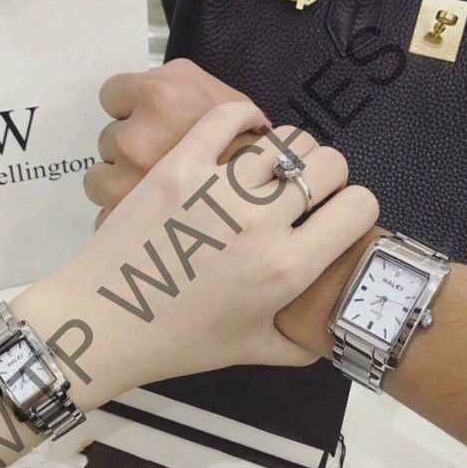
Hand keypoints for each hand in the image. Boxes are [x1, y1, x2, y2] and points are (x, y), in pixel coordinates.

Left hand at [61, 102, 377, 387]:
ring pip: (286, 139)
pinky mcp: (179, 164)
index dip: (356, 208)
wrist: (107, 320)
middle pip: (329, 164)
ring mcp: (218, 188)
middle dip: (328, 176)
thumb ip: (301, 344)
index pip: (359, 207)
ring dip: (289, 152)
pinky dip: (246, 117)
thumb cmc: (178, 341)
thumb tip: (329, 329)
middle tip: (303, 192)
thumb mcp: (250, 350)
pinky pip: (228, 117)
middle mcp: (262, 222)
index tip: (337, 216)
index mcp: (287, 268)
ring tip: (270, 171)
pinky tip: (247, 132)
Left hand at [86, 59, 256, 227]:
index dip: (129, 109)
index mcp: (158, 98)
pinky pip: (104, 216)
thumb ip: (174, 84)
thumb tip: (144, 91)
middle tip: (163, 159)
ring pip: (98, 180)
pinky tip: (149, 216)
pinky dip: (123, 218)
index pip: (110, 96)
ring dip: (121, 183)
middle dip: (131, 148)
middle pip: (107, 140)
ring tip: (157, 191)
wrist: (269, 197)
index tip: (149, 122)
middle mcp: (136, 140)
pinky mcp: (123, 220)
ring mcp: (126, 184)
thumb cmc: (248, 144)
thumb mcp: (217, 92)